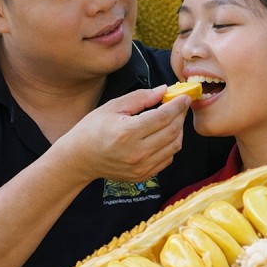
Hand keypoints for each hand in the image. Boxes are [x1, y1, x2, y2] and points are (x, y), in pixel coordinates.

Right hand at [56, 85, 188, 183]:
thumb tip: (163, 90)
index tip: (185, 97)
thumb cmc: (93, 129)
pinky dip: (171, 145)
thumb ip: (141, 97)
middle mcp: (137, 152)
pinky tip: (164, 135)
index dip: (178, 105)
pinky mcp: (144, 175)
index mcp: (128, 132)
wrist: (80, 158)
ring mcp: (141, 167)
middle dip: (180, 116)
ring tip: (173, 119)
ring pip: (174, 146)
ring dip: (178, 130)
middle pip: (172, 131)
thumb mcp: (113, 106)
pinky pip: (167, 158)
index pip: (163, 116)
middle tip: (181, 105)